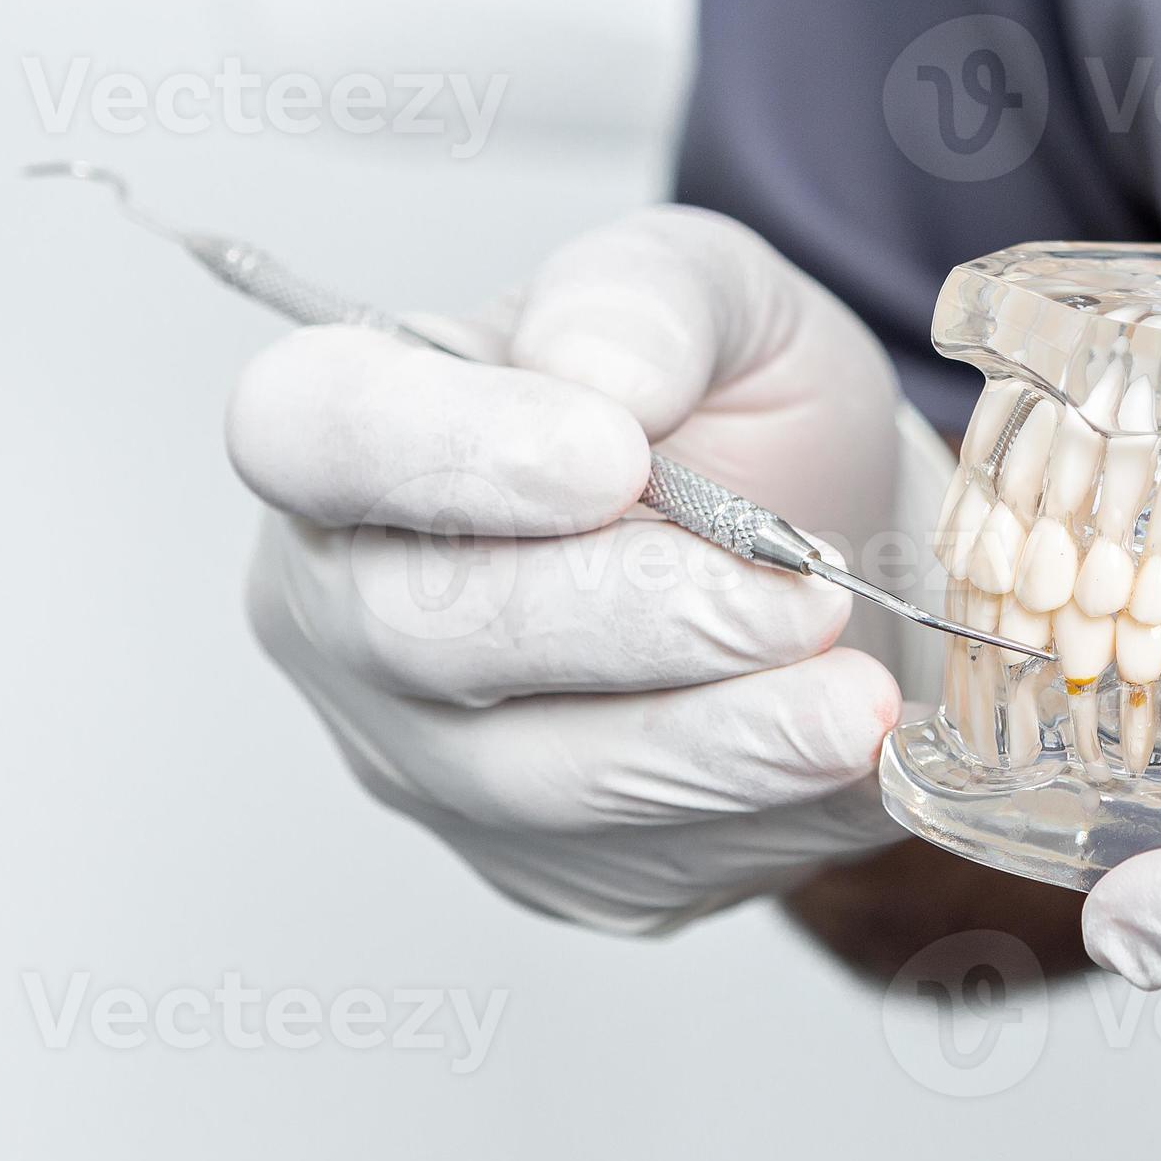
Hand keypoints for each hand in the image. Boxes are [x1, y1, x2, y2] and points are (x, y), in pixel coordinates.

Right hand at [227, 206, 942, 935]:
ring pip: (535, 778)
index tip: (615, 454)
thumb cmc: (729, 408)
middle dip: (629, 617)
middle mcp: (346, 609)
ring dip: (714, 741)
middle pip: (417, 635)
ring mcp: (429, 758)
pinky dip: (761, 809)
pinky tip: (851, 754)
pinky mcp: (544, 866)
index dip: (449, 451)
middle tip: (798, 594)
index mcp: (348, 430)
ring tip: (855, 699)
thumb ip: (647, 300)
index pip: (304, 431)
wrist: (837, 549)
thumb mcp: (714, 294)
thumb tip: (601, 375)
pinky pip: (637, 860)